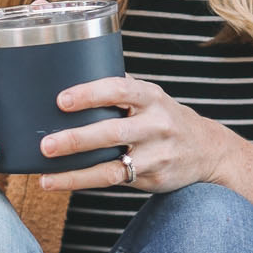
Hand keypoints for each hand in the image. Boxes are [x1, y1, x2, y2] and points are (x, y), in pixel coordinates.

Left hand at [39, 75, 252, 200]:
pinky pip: (112, 180)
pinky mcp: (151, 177)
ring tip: (45, 175)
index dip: (90, 93)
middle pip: (113, 131)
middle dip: (77, 139)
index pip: (119, 89)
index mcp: (151, 96)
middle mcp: (156, 124)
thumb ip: (118, 88)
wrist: (207, 150)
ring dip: (76, 171)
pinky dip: (82, 182)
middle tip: (46, 144)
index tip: (62, 100)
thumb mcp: (150, 96)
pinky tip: (56, 182)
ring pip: (112, 165)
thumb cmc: (164, 117)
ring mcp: (155, 154)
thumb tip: (70, 70)